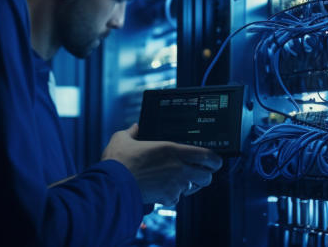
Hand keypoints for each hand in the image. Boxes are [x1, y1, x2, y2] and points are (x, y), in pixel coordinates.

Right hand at [101, 124, 222, 204]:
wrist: (112, 187)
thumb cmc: (118, 162)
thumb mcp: (122, 138)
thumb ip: (132, 132)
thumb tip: (135, 128)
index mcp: (173, 150)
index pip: (207, 155)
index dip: (215, 159)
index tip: (214, 159)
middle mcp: (179, 168)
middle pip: (207, 175)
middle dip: (205, 174)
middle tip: (199, 171)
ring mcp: (175, 185)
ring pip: (193, 188)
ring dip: (189, 184)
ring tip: (178, 179)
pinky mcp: (167, 198)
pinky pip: (177, 198)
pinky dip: (173, 195)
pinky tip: (163, 188)